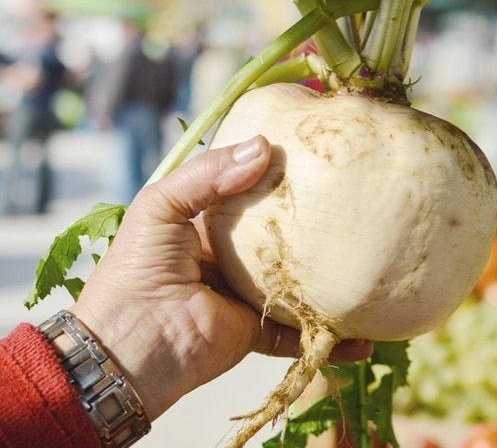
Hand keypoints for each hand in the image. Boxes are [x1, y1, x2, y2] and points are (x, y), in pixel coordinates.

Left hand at [69, 136, 372, 419]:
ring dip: (327, 274)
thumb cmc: (135, 271)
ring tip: (368, 254)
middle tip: (351, 195)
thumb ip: (207, 174)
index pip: (247, 189)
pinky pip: (299, 333)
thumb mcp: (160, 206)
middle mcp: (229, 255)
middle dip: (311, 218)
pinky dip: (330, 338)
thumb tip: (263, 147)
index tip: (311, 149)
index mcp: (204, 222)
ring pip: (296, 280)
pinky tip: (363, 336)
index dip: (274, 170)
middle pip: (278, 232)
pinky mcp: (256, 331)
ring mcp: (245, 294)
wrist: (128, 348)